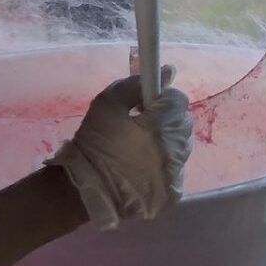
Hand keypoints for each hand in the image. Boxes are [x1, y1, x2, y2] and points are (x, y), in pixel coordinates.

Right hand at [46, 69, 192, 230]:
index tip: (145, 105)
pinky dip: (164, 166)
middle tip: (141, 126)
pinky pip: (176, 170)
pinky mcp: (172, 194)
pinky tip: (142, 169)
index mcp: (159, 128)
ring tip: (139, 149)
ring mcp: (175, 175)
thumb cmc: (93, 144)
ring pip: (181, 147)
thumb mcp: (106, 104)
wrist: (82, 191)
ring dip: (167, 143)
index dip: (162, 99)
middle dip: (166, 120)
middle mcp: (174, 152)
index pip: (178, 100)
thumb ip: (136, 85)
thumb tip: (167, 72)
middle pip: (182, 123)